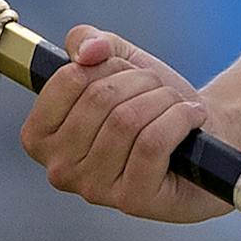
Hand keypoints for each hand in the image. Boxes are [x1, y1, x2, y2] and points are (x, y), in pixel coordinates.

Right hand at [17, 26, 227, 223]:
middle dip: (140, 81)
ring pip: (127, 121)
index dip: (108, 65)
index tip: (126, 73)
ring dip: (163, 100)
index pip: (69, 79)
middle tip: (158, 89)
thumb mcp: (116, 60)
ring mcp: (94, 189)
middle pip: (100, 98)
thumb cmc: (150, 102)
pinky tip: (191, 118)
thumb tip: (87, 51)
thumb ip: (87, 40)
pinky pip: (152, 144)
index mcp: (41, 135)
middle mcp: (59, 168)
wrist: (200, 134)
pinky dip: (180, 119)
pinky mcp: (132, 200)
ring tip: (176, 104)